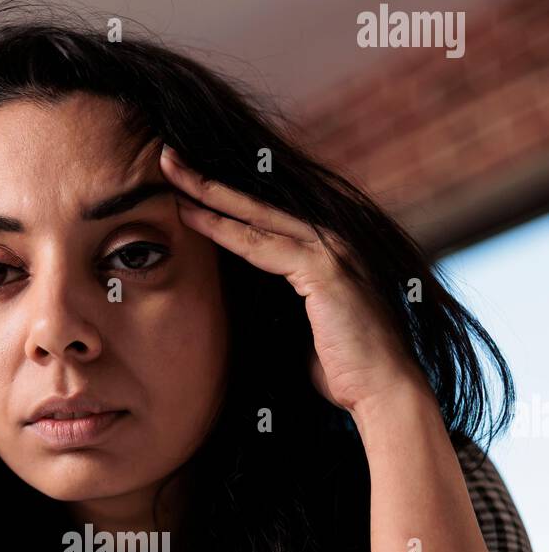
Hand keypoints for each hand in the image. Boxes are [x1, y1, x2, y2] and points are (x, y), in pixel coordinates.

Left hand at [159, 144, 429, 416]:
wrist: (383, 393)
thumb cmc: (344, 370)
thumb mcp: (304, 327)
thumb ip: (281, 304)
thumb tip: (246, 303)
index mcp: (325, 252)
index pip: (265, 218)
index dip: (225, 200)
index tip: (186, 186)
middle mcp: (330, 241)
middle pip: (257, 204)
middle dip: (209, 180)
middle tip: (167, 157)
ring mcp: (330, 251)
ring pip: (255, 216)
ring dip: (208, 194)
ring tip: (169, 172)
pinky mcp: (324, 270)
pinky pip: (261, 245)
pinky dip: (224, 230)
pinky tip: (192, 217)